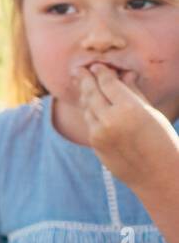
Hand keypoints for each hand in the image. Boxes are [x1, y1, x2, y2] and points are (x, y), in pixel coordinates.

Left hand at [76, 63, 178, 192]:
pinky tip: (89, 104)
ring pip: (87, 108)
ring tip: (82, 84)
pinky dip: (89, 111)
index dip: (101, 73)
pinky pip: (89, 122)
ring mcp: (99, 134)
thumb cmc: (163, 141)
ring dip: (85, 95)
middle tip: (80, 70)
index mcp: (129, 109)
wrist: (160, 176)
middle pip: (92, 93)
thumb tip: (124, 74)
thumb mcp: (152, 113)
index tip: (97, 66)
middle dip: (85, 79)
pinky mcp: (95, 144)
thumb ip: (134, 92)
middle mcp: (110, 120)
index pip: (108, 84)